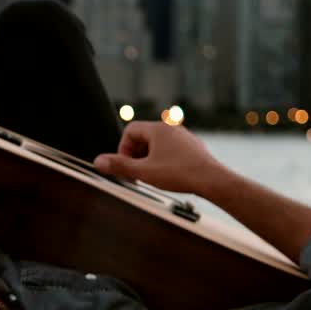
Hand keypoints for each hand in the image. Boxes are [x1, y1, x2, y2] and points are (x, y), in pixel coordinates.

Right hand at [94, 121, 230, 196]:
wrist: (213, 180)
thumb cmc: (180, 173)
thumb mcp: (144, 172)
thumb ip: (119, 166)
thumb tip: (98, 161)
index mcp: (158, 129)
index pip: (130, 131)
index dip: (123, 149)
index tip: (126, 165)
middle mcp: (171, 128)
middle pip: (143, 137)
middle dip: (136, 155)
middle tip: (137, 173)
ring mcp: (184, 137)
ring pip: (157, 144)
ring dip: (149, 159)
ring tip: (152, 176)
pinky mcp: (193, 147)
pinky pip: (171, 150)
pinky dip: (163, 160)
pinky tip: (169, 175)